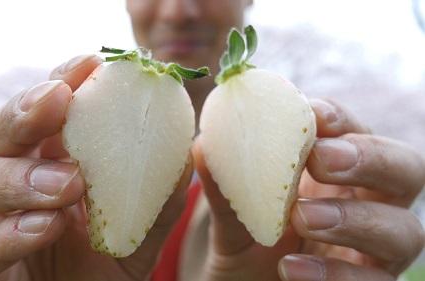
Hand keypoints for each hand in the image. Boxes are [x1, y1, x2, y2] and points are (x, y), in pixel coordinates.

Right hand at [0, 55, 192, 280]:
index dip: (59, 83)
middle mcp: (2, 191)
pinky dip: (7, 234)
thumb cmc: (98, 274)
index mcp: (40, 170)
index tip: (90, 63)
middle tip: (58, 98)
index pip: (39, 117)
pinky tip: (46, 224)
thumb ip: (156, 198)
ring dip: (17, 175)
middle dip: (23, 112)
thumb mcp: (135, 235)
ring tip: (67, 182)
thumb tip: (187, 154)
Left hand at [193, 98, 424, 280]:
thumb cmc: (248, 243)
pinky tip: (291, 268)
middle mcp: (367, 204)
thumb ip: (225, 186)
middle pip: (407, 169)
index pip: (357, 132)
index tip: (312, 114)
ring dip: (353, 218)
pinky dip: (337, 274)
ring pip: (403, 229)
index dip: (342, 119)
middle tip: (321, 161)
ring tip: (301, 218)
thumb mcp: (232, 215)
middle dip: (370, 158)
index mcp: (337, 173)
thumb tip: (204, 144)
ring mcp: (374, 250)